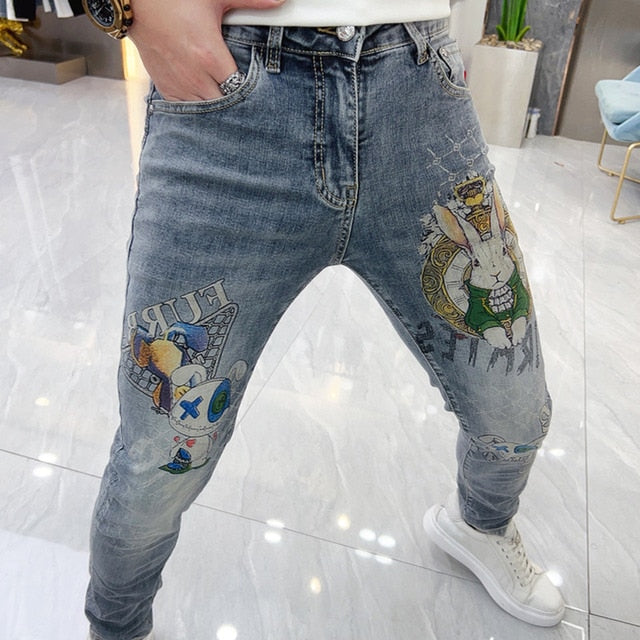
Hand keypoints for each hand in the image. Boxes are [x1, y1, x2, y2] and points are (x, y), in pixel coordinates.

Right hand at [128, 0, 285, 101]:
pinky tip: (205, 98)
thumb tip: (280, 0)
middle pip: (225, 105)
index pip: (239, 89)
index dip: (250, 91)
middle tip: (242, 95)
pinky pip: (186, 111)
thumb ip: (251, 2)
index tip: (255, 89)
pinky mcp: (165, 88)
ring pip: (206, 112)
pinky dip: (197, 108)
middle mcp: (194, 76)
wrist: (135, 3)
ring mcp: (179, 85)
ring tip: (225, 98)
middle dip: (235, 102)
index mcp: (209, 56)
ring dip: (217, 107)